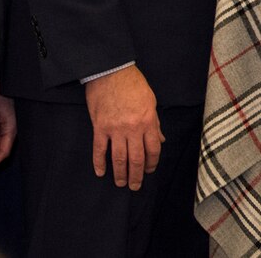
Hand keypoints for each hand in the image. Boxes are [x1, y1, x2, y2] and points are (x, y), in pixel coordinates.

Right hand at [84, 65, 162, 188]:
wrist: (111, 72)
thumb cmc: (133, 85)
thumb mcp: (151, 101)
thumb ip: (155, 123)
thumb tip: (160, 140)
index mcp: (148, 121)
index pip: (153, 148)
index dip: (152, 163)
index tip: (149, 171)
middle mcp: (133, 128)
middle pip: (136, 158)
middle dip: (136, 175)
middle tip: (135, 186)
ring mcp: (115, 129)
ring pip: (119, 157)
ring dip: (120, 173)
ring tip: (121, 183)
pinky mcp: (99, 127)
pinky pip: (99, 149)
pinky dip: (99, 162)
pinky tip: (101, 172)